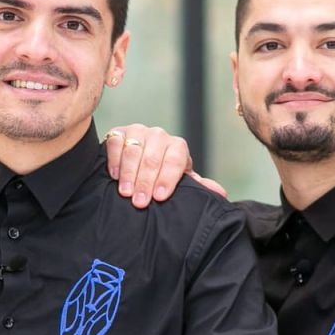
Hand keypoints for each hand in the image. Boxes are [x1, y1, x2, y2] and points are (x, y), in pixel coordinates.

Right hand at [104, 125, 226, 208]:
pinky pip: (116, 143)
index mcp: (177, 146)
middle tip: (140, 202)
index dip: (167, 179)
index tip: (160, 197)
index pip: (175, 160)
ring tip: (126, 193)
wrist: (140, 160)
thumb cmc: (163, 174)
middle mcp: (159, 136)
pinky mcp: (119, 132)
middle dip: (146, 182)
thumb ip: (198, 187)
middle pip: (152, 158)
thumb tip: (221, 195)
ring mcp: (138, 131)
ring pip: (134, 150)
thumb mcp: (181, 181)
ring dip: (129, 174)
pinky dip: (114, 160)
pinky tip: (114, 176)